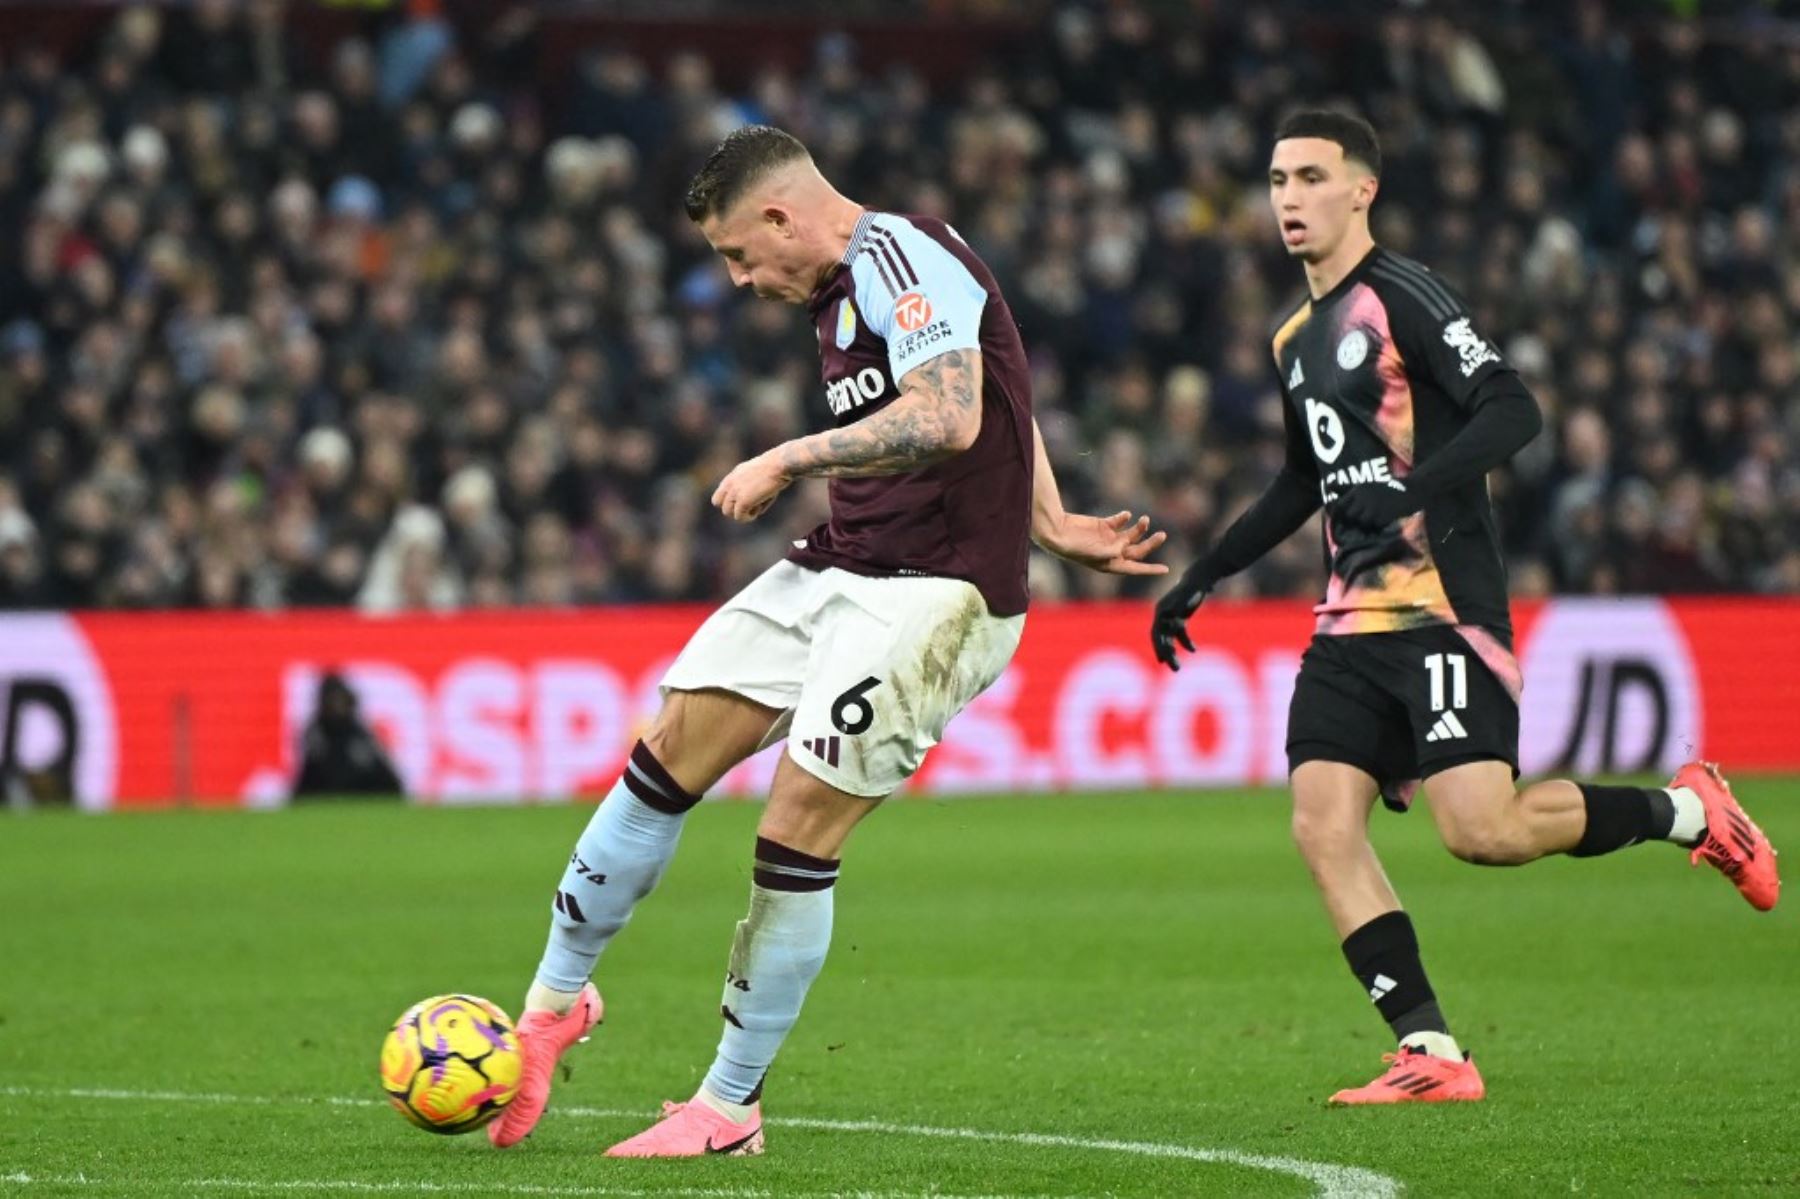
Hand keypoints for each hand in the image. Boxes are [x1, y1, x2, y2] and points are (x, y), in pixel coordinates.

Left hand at [711, 452, 792, 521]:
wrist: (779, 465)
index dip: (730, 504)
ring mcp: (735, 492)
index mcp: (732, 477)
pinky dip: (749, 516)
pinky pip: (740, 517)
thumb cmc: (775, 468)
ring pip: (729, 513)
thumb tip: (751, 506)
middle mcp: (730, 484)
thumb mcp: (756, 475)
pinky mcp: (743, 501)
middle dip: (736, 511)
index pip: (718, 498)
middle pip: (723, 507)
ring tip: (757, 506)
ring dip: (742, 514)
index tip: (743, 504)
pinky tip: (760, 508)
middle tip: (751, 507)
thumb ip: (748, 488)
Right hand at [1043, 510, 1169, 575]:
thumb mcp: (1096, 553)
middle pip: (1137, 549)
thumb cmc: (1074, 547)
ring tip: (1145, 519)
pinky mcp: (1103, 525)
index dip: (1150, 569)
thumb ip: (1113, 550)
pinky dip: (1125, 517)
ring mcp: (1107, 538)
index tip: (1166, 570)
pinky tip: (1126, 515)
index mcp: (1111, 564)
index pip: (1135, 567)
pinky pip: (1119, 521)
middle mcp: (1111, 552)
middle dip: (1150, 543)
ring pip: (1130, 534)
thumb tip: (1125, 544)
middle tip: (1162, 535)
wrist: (1058, 532)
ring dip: (1140, 528)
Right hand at [1150, 565, 1210, 671]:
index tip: (1163, 660)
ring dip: (1172, 652)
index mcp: (1161, 611)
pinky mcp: (1180, 618)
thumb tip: (1169, 613)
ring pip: (1169, 639)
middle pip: (1162, 638)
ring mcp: (1171, 617)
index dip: (1159, 647)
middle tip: (1175, 669)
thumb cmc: (1193, 586)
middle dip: (1167, 654)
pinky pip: (1180, 634)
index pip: (1157, 633)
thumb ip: (1178, 603)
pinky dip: (1185, 642)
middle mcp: (1163, 615)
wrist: (1200, 577)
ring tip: (1177, 668)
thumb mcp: (1186, 594)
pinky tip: (1193, 650)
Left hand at [1332, 479, 1419, 531]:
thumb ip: (1346, 489)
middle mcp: (1364, 496)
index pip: (1340, 506)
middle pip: (1350, 516)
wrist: (1413, 489)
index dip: (1340, 515)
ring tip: (1376, 518)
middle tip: (1364, 519)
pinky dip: (1379, 525)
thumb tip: (1329, 487)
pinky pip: (1376, 525)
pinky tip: (1385, 519)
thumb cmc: (1387, 488)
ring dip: (1367, 523)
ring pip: (1362, 522)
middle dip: (1355, 520)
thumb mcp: (1365, 485)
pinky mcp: (1385, 514)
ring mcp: (1375, 506)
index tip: (1344, 520)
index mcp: (1359, 489)